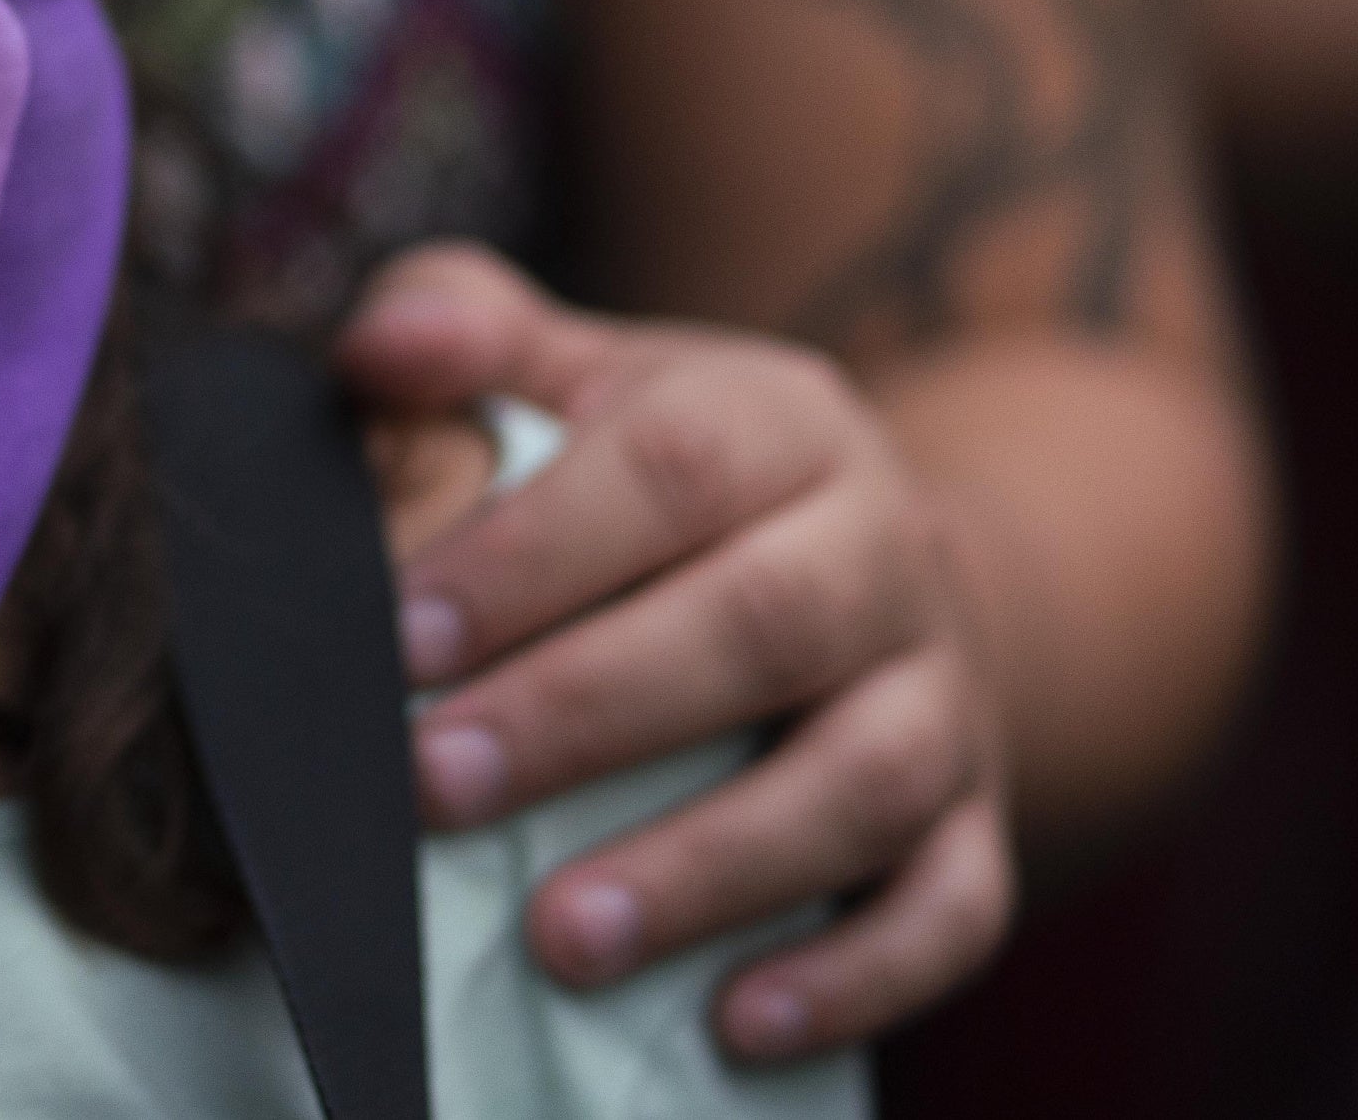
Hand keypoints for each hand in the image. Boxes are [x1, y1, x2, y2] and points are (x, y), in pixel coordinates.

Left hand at [337, 246, 1011, 1061]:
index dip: (535, 551)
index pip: (669, 465)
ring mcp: (947, 693)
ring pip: (861, 781)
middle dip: (588, 713)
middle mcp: (886, 547)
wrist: (875, 559)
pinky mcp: (978, 820)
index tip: (402, 636)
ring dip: (709, 866)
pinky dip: (853, 974)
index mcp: (781, 419)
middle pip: (760, 627)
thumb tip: (380, 342)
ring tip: (559, 937)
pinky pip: (950, 908)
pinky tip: (731, 1023)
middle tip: (434, 786)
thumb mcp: (586, 375)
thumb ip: (471, 335)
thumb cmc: (672, 473)